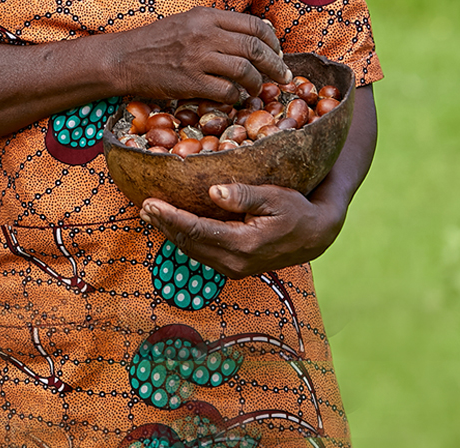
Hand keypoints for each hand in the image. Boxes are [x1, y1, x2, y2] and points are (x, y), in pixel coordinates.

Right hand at [112, 6, 290, 104]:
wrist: (125, 58)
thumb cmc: (157, 40)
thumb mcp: (188, 21)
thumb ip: (221, 25)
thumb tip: (262, 29)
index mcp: (206, 16)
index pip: (253, 25)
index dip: (273, 40)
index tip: (278, 52)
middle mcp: (205, 34)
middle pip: (256, 48)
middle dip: (276, 65)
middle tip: (283, 76)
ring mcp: (198, 58)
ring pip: (246, 71)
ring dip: (258, 83)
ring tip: (258, 89)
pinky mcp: (191, 82)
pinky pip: (227, 91)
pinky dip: (237, 97)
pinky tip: (236, 98)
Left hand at [139, 183, 344, 277]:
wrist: (316, 236)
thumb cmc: (296, 210)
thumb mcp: (275, 197)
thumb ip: (243, 195)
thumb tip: (213, 191)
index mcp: (244, 244)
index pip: (197, 230)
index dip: (170, 217)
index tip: (150, 203)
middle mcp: (236, 263)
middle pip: (189, 243)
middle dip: (164, 224)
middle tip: (143, 206)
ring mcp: (235, 269)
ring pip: (193, 251)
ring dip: (170, 232)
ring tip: (150, 214)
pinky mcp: (234, 268)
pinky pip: (202, 254)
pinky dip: (184, 239)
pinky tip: (172, 226)